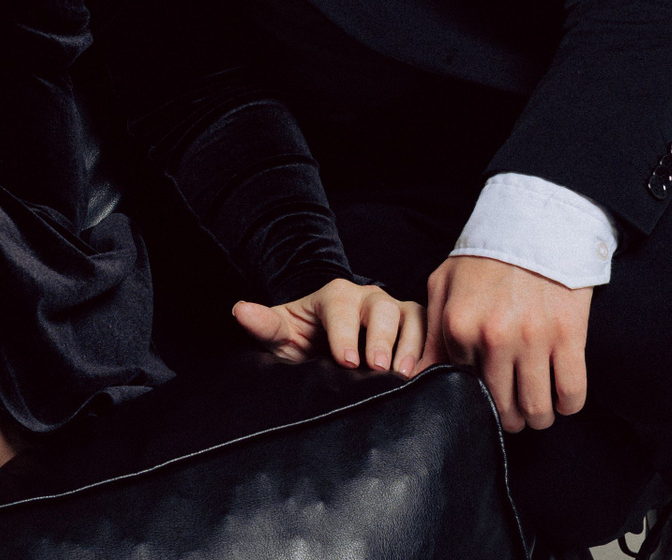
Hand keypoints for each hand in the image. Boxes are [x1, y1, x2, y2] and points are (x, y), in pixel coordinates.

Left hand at [233, 277, 426, 373]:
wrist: (325, 347)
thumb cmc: (303, 341)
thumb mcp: (282, 335)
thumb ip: (265, 325)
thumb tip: (241, 311)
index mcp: (334, 295)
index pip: (341, 308)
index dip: (344, 334)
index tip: (345, 361)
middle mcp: (367, 297)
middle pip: (381, 308)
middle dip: (380, 338)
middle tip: (377, 368)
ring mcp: (393, 309)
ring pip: (410, 317)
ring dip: (409, 346)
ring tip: (404, 375)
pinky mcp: (415, 324)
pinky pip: (429, 331)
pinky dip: (430, 351)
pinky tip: (424, 375)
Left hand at [425, 254, 590, 431]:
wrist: (532, 226)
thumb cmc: (483, 259)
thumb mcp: (442, 286)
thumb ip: (428, 332)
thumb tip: (412, 375)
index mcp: (458, 325)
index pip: (463, 386)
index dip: (473, 395)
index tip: (482, 395)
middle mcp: (494, 337)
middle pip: (502, 406)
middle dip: (508, 418)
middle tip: (513, 413)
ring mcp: (533, 339)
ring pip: (537, 408)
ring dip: (538, 418)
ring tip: (536, 411)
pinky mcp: (568, 337)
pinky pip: (572, 392)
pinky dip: (568, 405)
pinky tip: (562, 400)